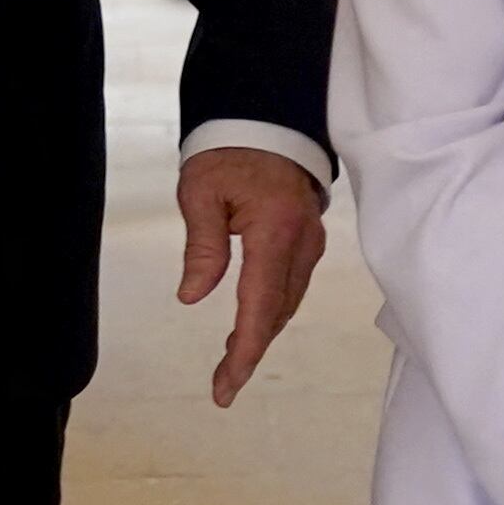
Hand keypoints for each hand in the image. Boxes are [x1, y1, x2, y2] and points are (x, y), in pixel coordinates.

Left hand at [174, 146, 326, 407]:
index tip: (225, 387)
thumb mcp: (201, 192)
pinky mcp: (309, 239)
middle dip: (251, 351)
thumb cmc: (228, 150)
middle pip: (278, 313)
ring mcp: (311, 242)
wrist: (267, 117)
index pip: (259, 307)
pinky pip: (292, 285)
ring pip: (287, 303)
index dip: (244, 353)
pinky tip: (251, 322)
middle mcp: (302, 244)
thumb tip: (192, 297)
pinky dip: (272, 310)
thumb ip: (202, 246)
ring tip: (231, 361)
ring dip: (262, 332)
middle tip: (222, 386)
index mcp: (274, 232)